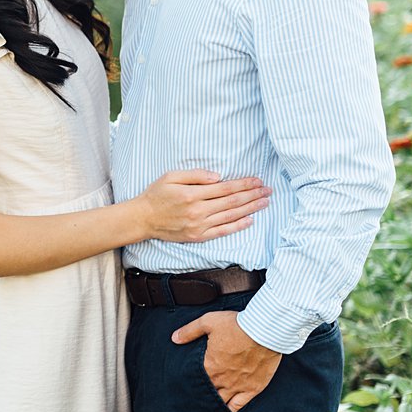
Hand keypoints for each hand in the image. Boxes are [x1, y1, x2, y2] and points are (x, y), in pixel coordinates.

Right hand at [134, 170, 270, 242]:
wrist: (143, 219)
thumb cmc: (156, 195)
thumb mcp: (170, 176)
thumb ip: (195, 175)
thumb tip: (218, 177)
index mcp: (192, 194)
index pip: (225, 188)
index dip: (244, 184)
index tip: (257, 180)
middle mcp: (198, 211)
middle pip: (232, 202)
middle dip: (252, 195)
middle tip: (268, 190)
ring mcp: (199, 225)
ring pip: (231, 216)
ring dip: (251, 209)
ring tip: (264, 202)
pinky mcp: (198, 236)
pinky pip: (223, 231)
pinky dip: (238, 226)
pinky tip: (250, 220)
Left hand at [172, 311, 281, 411]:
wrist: (265, 331)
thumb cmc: (236, 325)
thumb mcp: (208, 322)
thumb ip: (189, 331)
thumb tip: (174, 338)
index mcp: (209, 365)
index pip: (195, 379)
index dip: (190, 382)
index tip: (185, 385)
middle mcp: (221, 379)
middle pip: (207, 392)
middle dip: (201, 394)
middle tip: (193, 399)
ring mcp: (237, 386)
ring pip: (221, 401)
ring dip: (213, 404)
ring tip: (206, 408)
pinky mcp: (253, 388)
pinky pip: (239, 404)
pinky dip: (231, 410)